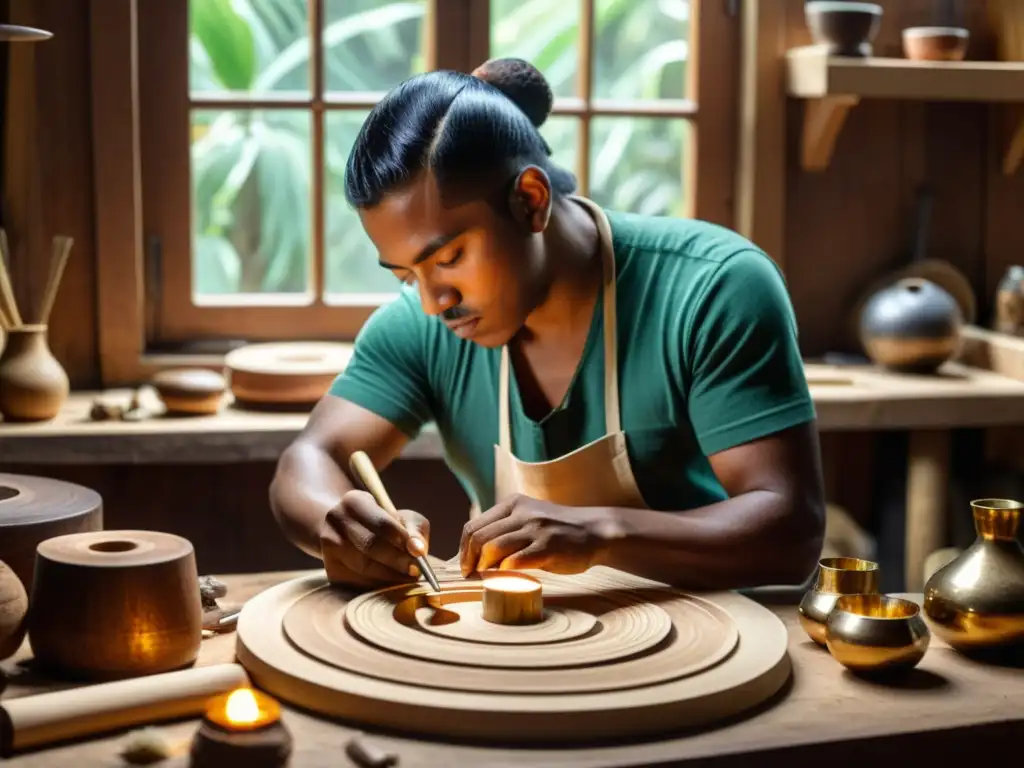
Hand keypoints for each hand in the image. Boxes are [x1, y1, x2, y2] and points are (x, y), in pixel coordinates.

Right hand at [319, 489, 429, 587]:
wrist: (349, 533)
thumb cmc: (384, 524)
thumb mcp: (402, 518)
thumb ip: (414, 530)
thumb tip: (418, 550)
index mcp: (354, 501)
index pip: (381, 523)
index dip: (402, 540)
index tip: (420, 554)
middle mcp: (336, 521)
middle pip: (370, 545)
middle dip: (398, 561)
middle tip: (416, 571)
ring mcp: (329, 546)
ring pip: (363, 567)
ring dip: (391, 576)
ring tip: (408, 578)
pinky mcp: (331, 570)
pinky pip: (358, 583)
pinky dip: (379, 586)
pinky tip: (392, 584)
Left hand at [459, 494, 617, 576]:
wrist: (595, 531)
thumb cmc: (559, 530)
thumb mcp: (530, 518)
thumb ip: (506, 528)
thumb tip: (475, 552)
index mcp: (513, 503)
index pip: (474, 525)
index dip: (463, 549)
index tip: (464, 565)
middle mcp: (522, 513)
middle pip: (479, 537)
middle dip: (468, 560)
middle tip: (469, 575)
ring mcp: (535, 529)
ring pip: (493, 548)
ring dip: (483, 567)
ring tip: (484, 577)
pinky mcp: (547, 547)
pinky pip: (515, 561)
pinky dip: (503, 572)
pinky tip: (504, 578)